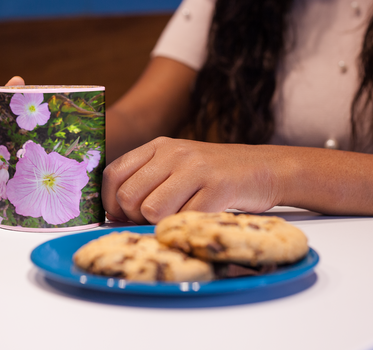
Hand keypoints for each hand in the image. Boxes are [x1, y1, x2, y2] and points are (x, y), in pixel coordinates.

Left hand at [102, 137, 282, 223]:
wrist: (263, 168)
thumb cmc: (213, 174)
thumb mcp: (177, 165)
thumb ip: (147, 180)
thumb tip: (114, 213)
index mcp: (159, 146)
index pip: (113, 173)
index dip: (109, 201)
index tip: (121, 216)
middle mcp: (174, 153)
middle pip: (129, 196)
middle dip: (135, 218)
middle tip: (154, 220)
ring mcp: (196, 168)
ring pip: (152, 210)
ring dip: (161, 223)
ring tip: (180, 216)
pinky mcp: (217, 188)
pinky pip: (183, 219)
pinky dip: (185, 227)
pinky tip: (198, 217)